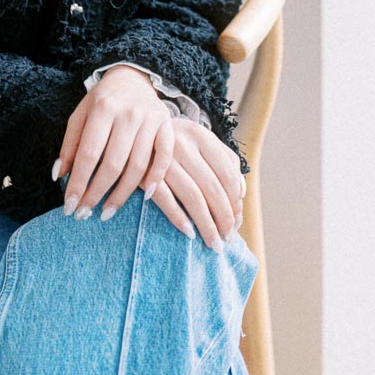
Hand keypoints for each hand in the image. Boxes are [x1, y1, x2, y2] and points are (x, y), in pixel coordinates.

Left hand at [55, 65, 174, 219]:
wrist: (132, 77)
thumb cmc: (102, 101)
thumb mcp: (80, 114)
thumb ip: (70, 144)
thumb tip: (59, 177)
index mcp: (103, 108)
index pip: (88, 153)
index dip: (79, 183)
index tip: (69, 207)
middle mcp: (129, 113)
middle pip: (113, 164)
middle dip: (97, 193)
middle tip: (85, 214)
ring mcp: (150, 119)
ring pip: (138, 166)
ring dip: (121, 195)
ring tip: (106, 212)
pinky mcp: (167, 125)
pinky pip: (164, 157)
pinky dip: (156, 178)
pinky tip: (144, 196)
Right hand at [148, 116, 244, 251]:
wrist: (132, 131)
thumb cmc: (174, 140)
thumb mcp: (199, 140)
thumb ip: (224, 160)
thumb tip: (241, 193)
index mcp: (200, 135)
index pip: (227, 173)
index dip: (234, 201)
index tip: (236, 221)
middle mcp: (183, 144)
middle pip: (212, 188)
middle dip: (224, 218)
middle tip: (227, 239)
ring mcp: (163, 158)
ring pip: (193, 197)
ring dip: (207, 225)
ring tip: (214, 243)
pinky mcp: (144, 172)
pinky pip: (165, 200)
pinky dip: (179, 219)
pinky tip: (190, 234)